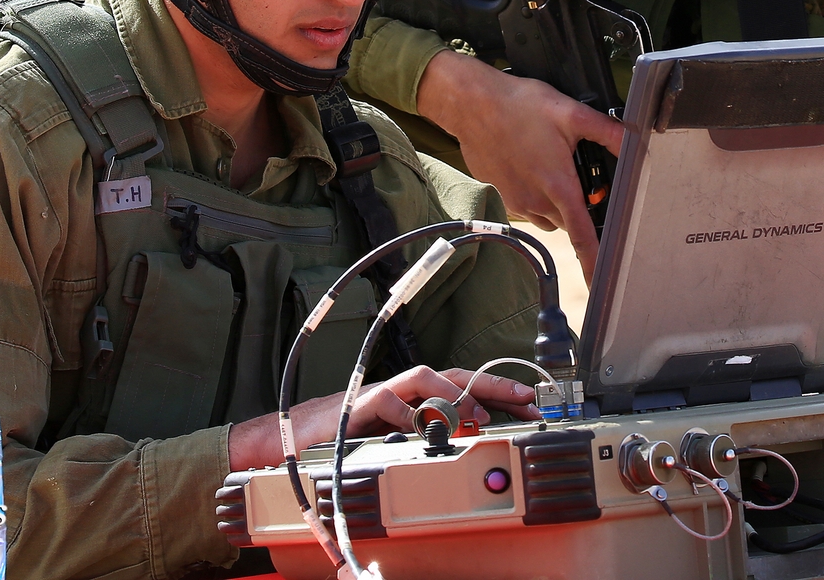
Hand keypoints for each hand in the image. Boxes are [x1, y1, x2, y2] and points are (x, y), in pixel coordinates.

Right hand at [227, 365, 538, 471]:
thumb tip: (470, 449)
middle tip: (523, 398)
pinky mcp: (355, 408)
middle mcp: (401, 391)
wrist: (291, 441)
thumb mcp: (396, 445)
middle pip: (452, 373)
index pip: (463, 385)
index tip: (531, 401)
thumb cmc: (347, 441)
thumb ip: (427, 442)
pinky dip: (404, 414)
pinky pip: (384, 403)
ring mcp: (379, 396)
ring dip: (452, 394)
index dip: (497, 390)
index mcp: (414, 400)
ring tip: (473, 415)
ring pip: (422, 378)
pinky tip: (418, 428)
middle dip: (490, 383)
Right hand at [416, 49, 624, 279]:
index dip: (594, 263)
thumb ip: (608, 132)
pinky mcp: (501, 195)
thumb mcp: (570, 112)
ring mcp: (516, 201)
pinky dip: (535, 194)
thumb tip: (637, 144)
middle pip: (569, 220)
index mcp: (559, 186)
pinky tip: (530, 163)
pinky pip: (527, 206)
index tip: (601, 284)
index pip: (583, 236)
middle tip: (576, 171)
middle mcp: (537, 201)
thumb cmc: (519, 106)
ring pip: (548, 215)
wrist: (472, 104)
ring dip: (556, 201)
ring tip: (550, 163)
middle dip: (578, 206)